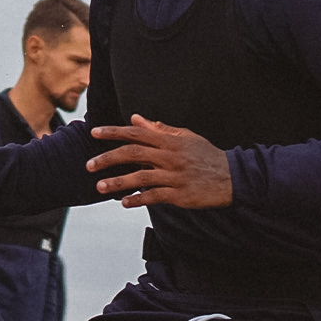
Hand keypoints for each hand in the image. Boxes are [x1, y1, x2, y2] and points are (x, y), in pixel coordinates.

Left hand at [86, 114, 232, 208]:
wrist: (232, 177)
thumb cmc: (206, 155)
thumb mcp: (185, 137)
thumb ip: (159, 129)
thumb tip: (135, 118)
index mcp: (170, 141)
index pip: (136, 133)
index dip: (114, 132)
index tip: (94, 132)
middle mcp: (170, 157)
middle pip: (133, 154)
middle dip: (108, 158)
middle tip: (88, 165)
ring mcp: (174, 176)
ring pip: (140, 178)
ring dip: (117, 182)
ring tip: (99, 187)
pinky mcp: (180, 194)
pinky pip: (154, 196)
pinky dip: (138, 199)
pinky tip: (124, 202)